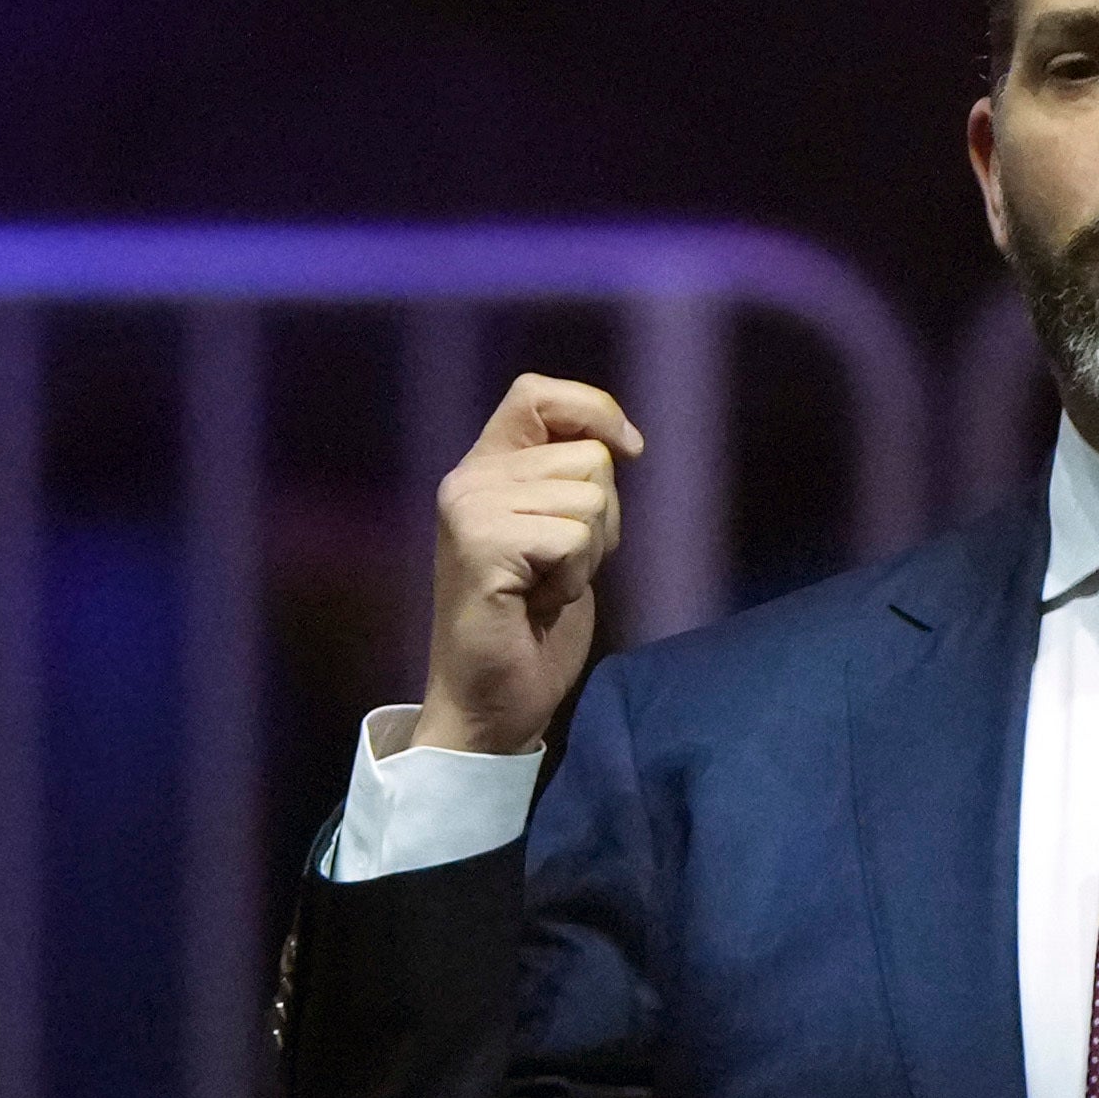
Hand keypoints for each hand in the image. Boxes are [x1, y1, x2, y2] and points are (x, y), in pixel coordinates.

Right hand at [413, 373, 646, 759]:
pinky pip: (574, 536)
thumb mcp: (556, 533)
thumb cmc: (529, 628)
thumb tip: (619, 442)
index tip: (630, 450)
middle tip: (558, 567)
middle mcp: (468, 480)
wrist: (490, 704)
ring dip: (588, 553)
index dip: (594, 410)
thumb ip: (567, 483)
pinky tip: (539, 603)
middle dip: (602, 518)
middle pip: (589, 456)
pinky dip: (574, 578)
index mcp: (482, 469)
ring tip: (545, 587)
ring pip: (590, 496)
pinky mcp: (481, 546)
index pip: (536, 393)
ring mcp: (470, 510)